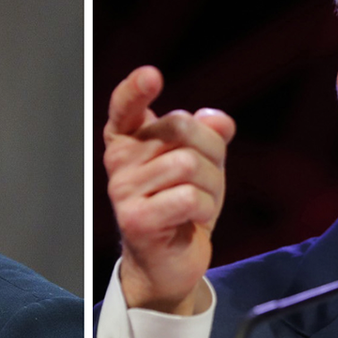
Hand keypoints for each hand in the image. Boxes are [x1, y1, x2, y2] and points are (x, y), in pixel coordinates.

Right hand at [103, 66, 235, 314]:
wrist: (171, 262)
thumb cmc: (183, 207)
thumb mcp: (204, 164)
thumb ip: (209, 135)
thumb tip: (219, 120)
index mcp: (129, 140)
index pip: (125, 107)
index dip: (135, 89)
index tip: (151, 76)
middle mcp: (118, 161)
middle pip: (180, 127)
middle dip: (211, 152)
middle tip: (207, 180)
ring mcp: (122, 190)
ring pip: (188, 164)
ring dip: (212, 187)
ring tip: (200, 205)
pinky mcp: (135, 219)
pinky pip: (188, 198)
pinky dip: (204, 209)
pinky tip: (193, 220)